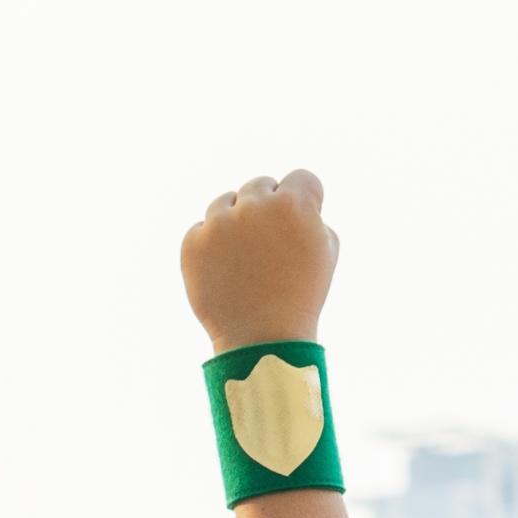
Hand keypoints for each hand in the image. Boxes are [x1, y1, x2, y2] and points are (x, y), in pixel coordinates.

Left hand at [181, 169, 336, 349]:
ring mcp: (218, 223)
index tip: (301, 225)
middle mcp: (253, 207)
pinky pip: (203, 228)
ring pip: (227, 202)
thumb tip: (288, 198)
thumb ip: (310, 214)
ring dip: (237, 220)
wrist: (262, 338)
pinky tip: (227, 270)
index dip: (306, 201)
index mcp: (292, 205)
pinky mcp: (192, 242)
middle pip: (261, 185)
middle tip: (272, 244)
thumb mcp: (325, 251)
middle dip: (268, 208)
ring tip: (247, 257)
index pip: (301, 179)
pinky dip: (213, 245)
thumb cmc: (301, 295)